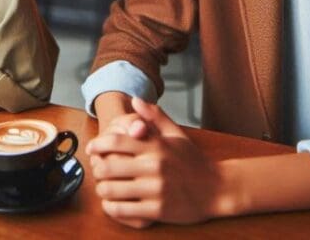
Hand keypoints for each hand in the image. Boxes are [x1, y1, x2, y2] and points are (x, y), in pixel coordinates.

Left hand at [87, 98, 233, 227]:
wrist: (218, 189)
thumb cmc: (194, 162)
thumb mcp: (177, 135)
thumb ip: (155, 117)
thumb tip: (135, 100)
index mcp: (156, 146)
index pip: (116, 141)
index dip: (97, 144)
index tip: (91, 148)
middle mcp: (154, 166)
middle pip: (108, 166)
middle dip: (96, 169)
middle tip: (97, 170)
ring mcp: (155, 189)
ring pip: (112, 190)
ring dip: (102, 189)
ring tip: (104, 188)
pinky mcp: (157, 210)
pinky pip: (123, 210)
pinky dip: (111, 208)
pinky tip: (113, 204)